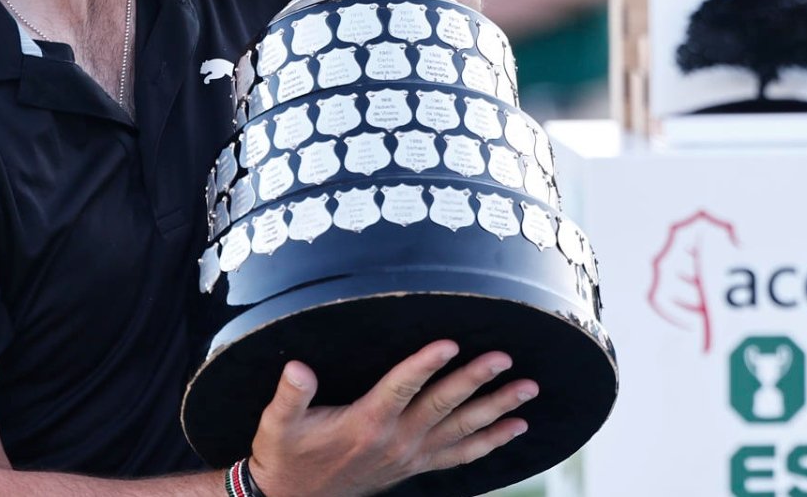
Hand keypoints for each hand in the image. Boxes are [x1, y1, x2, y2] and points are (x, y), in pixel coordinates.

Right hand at [247, 341, 536, 496]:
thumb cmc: (286, 456)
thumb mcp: (278, 425)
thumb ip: (289, 395)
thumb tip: (297, 368)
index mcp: (365, 423)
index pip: (401, 388)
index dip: (424, 365)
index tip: (450, 343)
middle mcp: (395, 440)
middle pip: (442, 405)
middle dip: (475, 381)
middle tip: (504, 358)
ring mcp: (410, 455)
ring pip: (461, 429)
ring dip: (497, 408)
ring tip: (528, 390)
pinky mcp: (416, 465)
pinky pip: (461, 455)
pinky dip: (490, 441)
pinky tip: (515, 427)